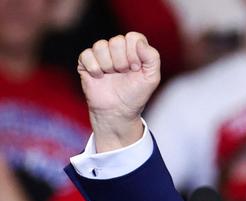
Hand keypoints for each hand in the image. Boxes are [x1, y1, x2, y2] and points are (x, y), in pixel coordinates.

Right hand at [77, 32, 160, 151]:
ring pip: (100, 46)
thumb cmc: (135, 95)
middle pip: (116, 41)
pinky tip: (99, 77)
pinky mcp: (85, 63)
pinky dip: (94, 68)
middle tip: (123, 74)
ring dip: (108, 65)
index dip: (134, 53)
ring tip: (112, 76)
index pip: (133, 37)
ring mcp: (100, 55)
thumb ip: (152, 57)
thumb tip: (139, 42)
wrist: (118, 111)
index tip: (136, 68)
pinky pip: (86, 55)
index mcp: (133, 49)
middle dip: (122, 61)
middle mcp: (117, 49)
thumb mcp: (152, 78)